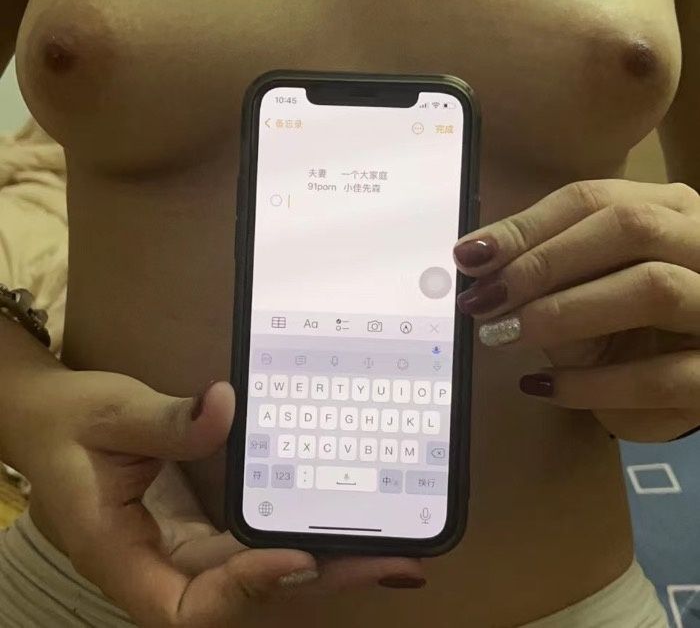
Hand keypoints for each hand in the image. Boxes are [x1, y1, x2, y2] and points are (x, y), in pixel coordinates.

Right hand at [22, 371, 424, 626]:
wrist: (48, 420)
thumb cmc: (68, 423)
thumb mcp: (110, 413)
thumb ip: (164, 419)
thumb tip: (225, 405)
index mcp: (120, 554)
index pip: (185, 606)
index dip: (245, 590)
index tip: (299, 557)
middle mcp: (157, 566)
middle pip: (239, 595)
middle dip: (314, 579)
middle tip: (391, 560)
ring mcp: (181, 549)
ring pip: (254, 572)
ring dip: (319, 562)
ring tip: (389, 547)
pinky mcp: (198, 527)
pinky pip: (250, 541)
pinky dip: (294, 533)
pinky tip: (342, 521)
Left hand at [452, 179, 699, 441]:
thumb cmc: (640, 321)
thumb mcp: (599, 282)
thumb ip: (554, 265)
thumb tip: (476, 259)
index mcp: (673, 209)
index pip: (593, 200)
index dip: (527, 225)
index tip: (469, 256)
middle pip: (630, 228)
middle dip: (544, 262)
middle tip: (483, 299)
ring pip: (653, 289)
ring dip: (565, 312)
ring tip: (503, 335)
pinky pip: (662, 376)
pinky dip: (596, 383)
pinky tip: (545, 387)